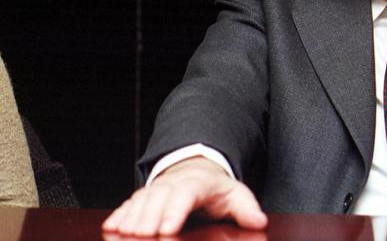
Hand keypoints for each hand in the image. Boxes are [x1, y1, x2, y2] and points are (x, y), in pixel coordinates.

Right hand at [102, 156, 266, 235]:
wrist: (198, 170)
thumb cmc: (216, 188)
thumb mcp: (236, 195)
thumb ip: (247, 209)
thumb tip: (258, 220)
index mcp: (198, 184)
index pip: (186, 195)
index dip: (175, 211)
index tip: (167, 229)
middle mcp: (174, 184)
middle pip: (159, 198)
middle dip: (149, 217)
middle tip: (140, 235)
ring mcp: (158, 189)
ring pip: (142, 200)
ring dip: (131, 217)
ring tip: (123, 233)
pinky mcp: (145, 196)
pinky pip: (130, 203)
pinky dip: (120, 214)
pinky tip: (111, 227)